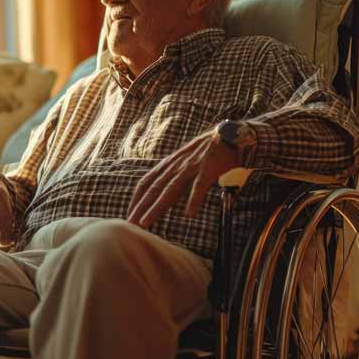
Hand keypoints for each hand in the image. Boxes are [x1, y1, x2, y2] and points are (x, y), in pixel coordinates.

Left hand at [126, 127, 240, 229]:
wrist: (230, 134)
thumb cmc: (209, 151)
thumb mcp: (186, 160)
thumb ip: (176, 174)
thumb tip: (166, 191)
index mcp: (170, 164)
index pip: (147, 182)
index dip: (137, 198)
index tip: (129, 214)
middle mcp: (176, 166)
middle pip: (153, 189)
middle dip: (140, 207)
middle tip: (129, 224)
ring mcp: (191, 167)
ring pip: (169, 190)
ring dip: (156, 207)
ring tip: (145, 222)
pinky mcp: (208, 169)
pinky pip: (199, 186)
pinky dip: (193, 200)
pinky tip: (189, 214)